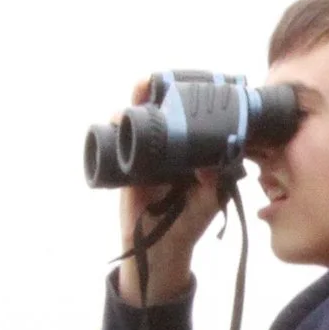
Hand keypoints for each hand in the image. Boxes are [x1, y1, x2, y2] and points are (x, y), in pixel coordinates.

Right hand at [112, 81, 225, 304]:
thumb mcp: (211, 200)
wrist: (163, 249)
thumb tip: (207, 167)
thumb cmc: (191, 221)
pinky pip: (116, 142)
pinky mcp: (125, 166)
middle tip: (155, 80)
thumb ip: (214, 182)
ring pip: (135, 120)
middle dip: (155, 90)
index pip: (186, 114)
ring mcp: (144, 154)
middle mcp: (166, 146)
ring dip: (134, 103)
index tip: (187, 83)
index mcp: (189, 149)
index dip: (184, 96)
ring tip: (139, 91)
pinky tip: (115, 119)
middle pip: (158, 109)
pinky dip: (113, 127)